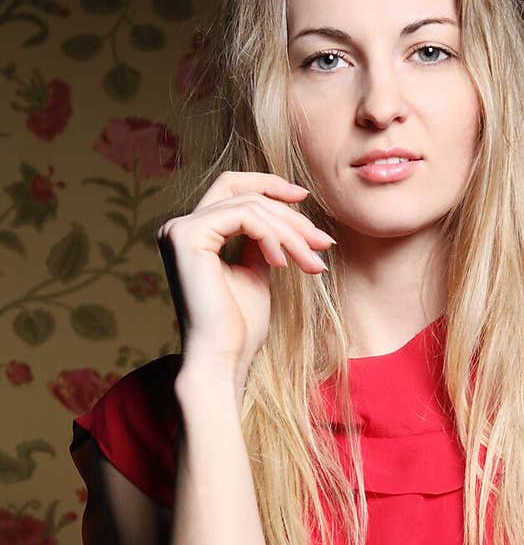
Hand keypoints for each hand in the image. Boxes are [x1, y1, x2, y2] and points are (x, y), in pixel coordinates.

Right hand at [156, 170, 336, 389]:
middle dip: (290, 216)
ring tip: (311, 262)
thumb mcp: (256, 272)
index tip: (305, 197)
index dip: (268, 185)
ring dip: (289, 233)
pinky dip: (272, 237)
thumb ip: (262, 241)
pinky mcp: (188, 236)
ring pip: (250, 206)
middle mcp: (178, 226)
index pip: (231, 188)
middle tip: (323, 243)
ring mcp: (179, 229)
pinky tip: (282, 264)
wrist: (223, 359)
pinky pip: (245, 217)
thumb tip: (285, 216)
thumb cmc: (239, 327)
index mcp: (192, 234)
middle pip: (244, 194)